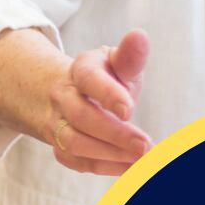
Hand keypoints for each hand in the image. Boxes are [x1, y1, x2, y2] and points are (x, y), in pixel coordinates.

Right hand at [48, 29, 152, 175]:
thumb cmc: (106, 77)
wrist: (69, 95)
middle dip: (115, 134)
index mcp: (81, 71)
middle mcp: (63, 97)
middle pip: (81, 117)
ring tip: (144, 159)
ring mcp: (58, 123)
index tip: (128, 109)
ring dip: (110, 154)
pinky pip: (77, 161)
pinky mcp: (61, 146)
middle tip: (146, 145)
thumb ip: (130, 56)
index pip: (89, 78)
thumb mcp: (118, 62)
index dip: (107, 94)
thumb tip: (140, 35)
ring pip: (74, 143)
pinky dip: (105, 167)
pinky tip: (133, 169)